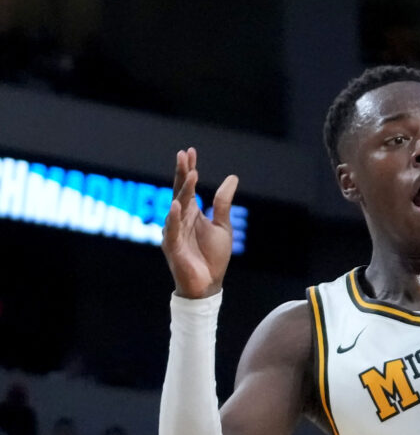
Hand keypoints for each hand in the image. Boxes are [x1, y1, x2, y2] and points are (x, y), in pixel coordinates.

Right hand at [162, 148, 239, 298]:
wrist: (208, 284)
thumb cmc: (213, 256)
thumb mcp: (222, 225)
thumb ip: (223, 202)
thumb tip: (232, 177)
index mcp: (191, 213)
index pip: (188, 187)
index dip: (188, 169)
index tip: (189, 151)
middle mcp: (180, 219)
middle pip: (180, 191)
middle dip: (182, 173)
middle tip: (184, 154)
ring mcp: (174, 231)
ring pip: (177, 206)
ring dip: (183, 190)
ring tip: (190, 173)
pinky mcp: (172, 246)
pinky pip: (171, 230)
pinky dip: (174, 217)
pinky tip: (177, 205)